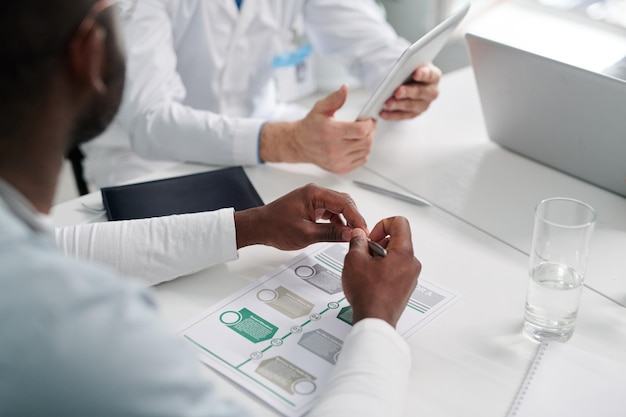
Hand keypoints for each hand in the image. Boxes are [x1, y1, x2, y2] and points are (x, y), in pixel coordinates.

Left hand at [234, 184, 367, 249]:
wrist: (259, 227)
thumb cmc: (275, 227)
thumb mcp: (306, 234)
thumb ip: (331, 233)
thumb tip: (349, 234)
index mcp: (314, 194)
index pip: (344, 203)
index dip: (357, 218)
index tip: (363, 231)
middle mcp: (315, 193)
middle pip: (344, 202)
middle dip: (354, 218)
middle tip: (361, 234)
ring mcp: (313, 199)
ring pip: (338, 207)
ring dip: (346, 220)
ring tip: (351, 235)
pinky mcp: (311, 206)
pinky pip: (330, 211)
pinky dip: (337, 221)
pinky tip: (339, 232)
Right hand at [259, 85, 375, 173]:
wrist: (299, 144)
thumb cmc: (310, 127)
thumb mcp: (320, 108)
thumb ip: (335, 98)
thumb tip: (344, 89)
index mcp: (331, 133)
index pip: (361, 131)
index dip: (369, 124)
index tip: (368, 119)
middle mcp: (334, 149)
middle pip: (366, 142)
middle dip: (371, 131)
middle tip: (367, 125)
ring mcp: (338, 161)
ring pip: (366, 151)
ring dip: (367, 141)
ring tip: (359, 134)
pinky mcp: (340, 169)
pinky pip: (361, 160)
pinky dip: (363, 152)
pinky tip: (355, 144)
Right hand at [342, 217, 420, 326]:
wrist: (374, 320)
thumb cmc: (369, 294)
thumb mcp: (354, 260)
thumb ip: (357, 242)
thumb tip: (359, 236)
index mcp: (404, 253)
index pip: (400, 223)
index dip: (382, 225)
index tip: (371, 236)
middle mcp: (412, 264)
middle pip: (396, 240)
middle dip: (377, 244)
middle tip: (364, 254)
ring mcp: (410, 277)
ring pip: (395, 256)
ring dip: (379, 258)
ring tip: (365, 269)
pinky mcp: (405, 287)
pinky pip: (395, 270)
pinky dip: (382, 270)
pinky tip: (369, 279)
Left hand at [379, 62, 441, 120]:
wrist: (403, 79)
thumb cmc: (406, 69)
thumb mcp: (407, 63)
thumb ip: (405, 65)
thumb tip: (396, 69)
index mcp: (433, 75)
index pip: (430, 75)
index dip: (424, 74)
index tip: (416, 73)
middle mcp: (431, 91)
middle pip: (422, 92)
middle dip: (409, 92)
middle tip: (398, 92)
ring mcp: (424, 104)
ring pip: (413, 106)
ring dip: (399, 105)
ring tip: (388, 103)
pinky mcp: (414, 113)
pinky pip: (403, 116)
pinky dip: (393, 115)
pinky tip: (383, 112)